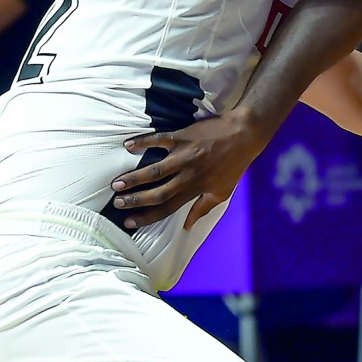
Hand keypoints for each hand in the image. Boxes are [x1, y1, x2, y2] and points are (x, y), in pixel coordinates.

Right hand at [109, 112, 266, 229]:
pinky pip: (159, 139)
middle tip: (117, 203)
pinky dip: (143, 142)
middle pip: (158, 192)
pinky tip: (128, 145)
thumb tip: (187, 227)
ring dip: (134, 177)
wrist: (246, 134)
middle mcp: (188, 175)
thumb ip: (202, 209)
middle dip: (136, 200)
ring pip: (155, 170)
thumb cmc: (234, 164)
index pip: (168, 208)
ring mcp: (185, 156)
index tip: (130, 222)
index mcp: (196, 189)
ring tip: (116, 183)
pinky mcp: (184, 137)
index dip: (147, 216)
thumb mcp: (222, 192)